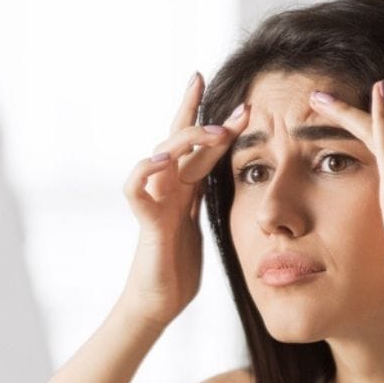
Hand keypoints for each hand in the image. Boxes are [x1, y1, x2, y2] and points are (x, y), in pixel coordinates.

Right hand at [120, 74, 249, 326]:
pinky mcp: (145, 220)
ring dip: (186, 138)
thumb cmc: (180, 269)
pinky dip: (143, 170)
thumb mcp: (207, 227)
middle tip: (204, 80)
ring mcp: (155, 201)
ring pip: (162, 155)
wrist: (159, 302)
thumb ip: (214, 203)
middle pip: (178, 139)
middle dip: (191, 109)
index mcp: (186, 189)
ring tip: (212, 129)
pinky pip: (135, 188)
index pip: (200, 146)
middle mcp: (168, 188)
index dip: (214, 119)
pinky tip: (159, 159)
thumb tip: (248, 187)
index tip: (237, 96)